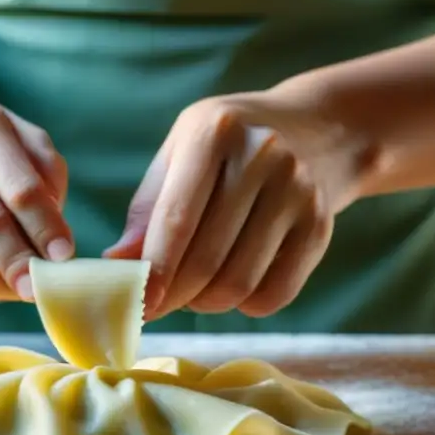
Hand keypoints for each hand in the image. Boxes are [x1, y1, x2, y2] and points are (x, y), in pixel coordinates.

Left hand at [105, 91, 368, 319]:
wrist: (319, 129)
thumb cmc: (229, 147)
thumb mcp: (180, 155)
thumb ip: (147, 209)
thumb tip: (114, 265)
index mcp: (214, 133)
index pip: (176, 220)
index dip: (154, 271)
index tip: (137, 305)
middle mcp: (261, 157)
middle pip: (207, 260)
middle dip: (174, 297)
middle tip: (158, 306)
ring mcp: (298, 192)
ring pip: (239, 284)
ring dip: (207, 303)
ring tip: (195, 291)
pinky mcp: (320, 226)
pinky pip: (275, 295)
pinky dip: (246, 305)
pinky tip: (236, 284)